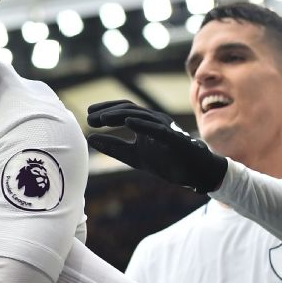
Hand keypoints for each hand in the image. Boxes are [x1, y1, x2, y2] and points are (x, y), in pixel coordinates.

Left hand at [86, 99, 226, 193]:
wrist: (193, 172)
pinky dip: (143, 124)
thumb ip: (113, 147)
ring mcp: (165, 127)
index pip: (123, 110)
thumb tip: (90, 139)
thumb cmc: (165, 161)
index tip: (88, 115)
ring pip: (140, 115)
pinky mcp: (174, 138)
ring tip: (102, 119)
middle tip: (90, 118)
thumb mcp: (133, 155)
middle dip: (108, 112)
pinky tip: (128, 123)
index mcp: (145, 124)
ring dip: (120, 116)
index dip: (106, 109)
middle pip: (128, 109)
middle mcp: (154, 121)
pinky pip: (157, 129)